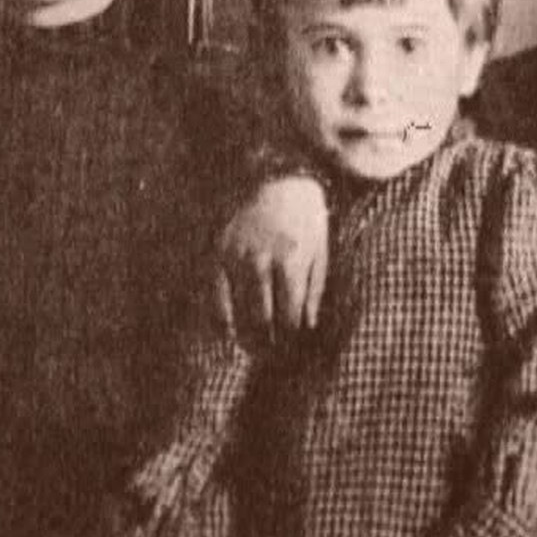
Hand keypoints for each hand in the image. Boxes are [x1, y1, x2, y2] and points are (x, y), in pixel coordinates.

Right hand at [214, 176, 328, 337]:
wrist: (279, 179)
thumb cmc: (306, 220)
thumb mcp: (320, 251)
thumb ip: (315, 290)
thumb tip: (308, 327)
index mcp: (291, 260)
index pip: (289, 316)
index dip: (290, 341)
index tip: (292, 352)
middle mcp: (261, 260)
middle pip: (262, 319)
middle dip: (268, 344)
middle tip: (272, 357)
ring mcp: (236, 256)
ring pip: (237, 311)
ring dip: (246, 336)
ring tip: (254, 349)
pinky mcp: (219, 251)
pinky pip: (215, 294)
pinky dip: (220, 318)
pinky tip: (227, 333)